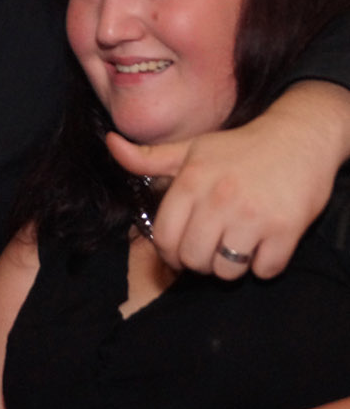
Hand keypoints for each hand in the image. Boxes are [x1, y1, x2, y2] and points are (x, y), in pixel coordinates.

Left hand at [107, 99, 335, 278]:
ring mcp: (252, 216)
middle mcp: (218, 199)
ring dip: (230, 266)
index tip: (180, 250)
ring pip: (226, 270)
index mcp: (190, 182)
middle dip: (199, 261)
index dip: (169, 253)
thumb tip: (109, 143)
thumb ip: (147, 158)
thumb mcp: (190, 148)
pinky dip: (263, 265)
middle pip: (193, 259)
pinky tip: (264, 245)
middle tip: (210, 248)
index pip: (164, 238)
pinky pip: (265, 270)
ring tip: (236, 245)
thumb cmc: (239, 148)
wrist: (299, 138)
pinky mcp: (286, 229)